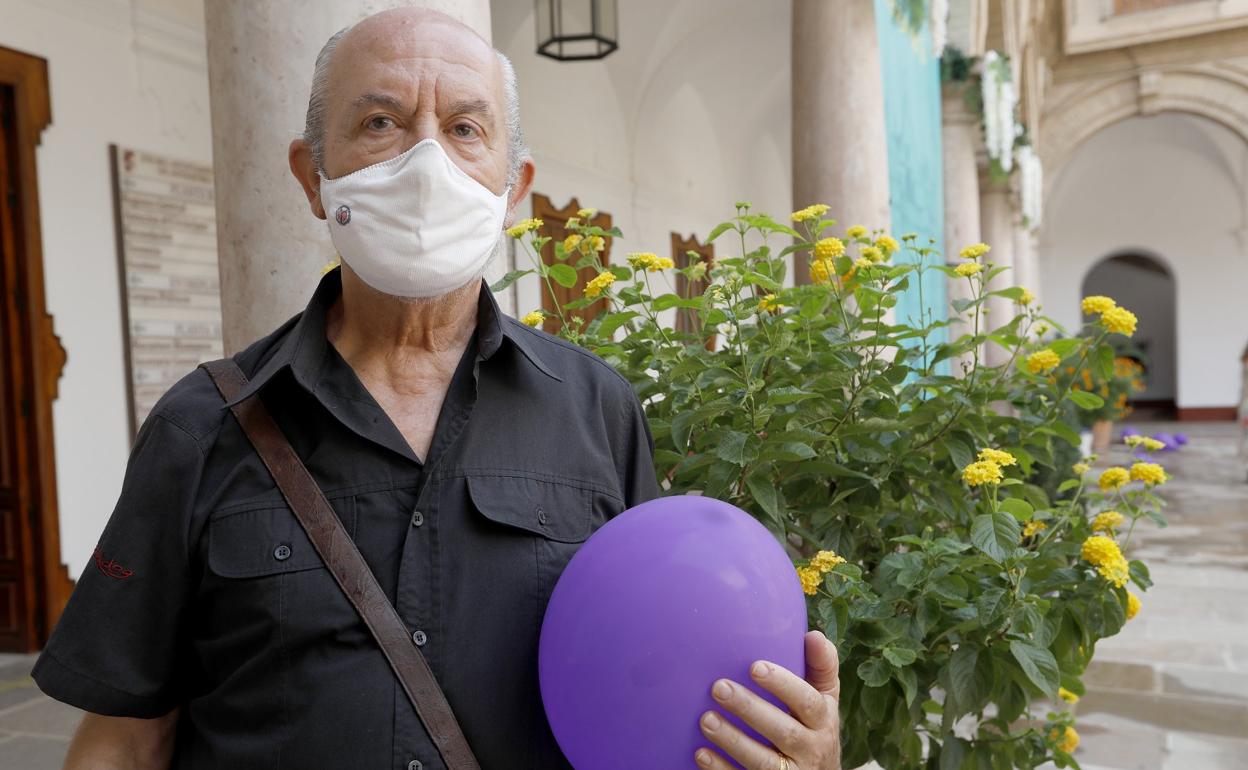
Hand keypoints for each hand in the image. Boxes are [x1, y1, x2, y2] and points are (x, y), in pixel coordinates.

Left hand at [695, 630, 840, 768]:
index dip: (783, 684)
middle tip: (718, 687)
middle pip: (782, 730)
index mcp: (823, 720)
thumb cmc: (815, 728)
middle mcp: (811, 749)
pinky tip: (701, 753)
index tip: (755, 666)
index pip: (806, 701)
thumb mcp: (825, 700)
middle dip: (750, 709)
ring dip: (733, 741)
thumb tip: (813, 635)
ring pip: (763, 761)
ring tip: (706, 719)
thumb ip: (821, 667)